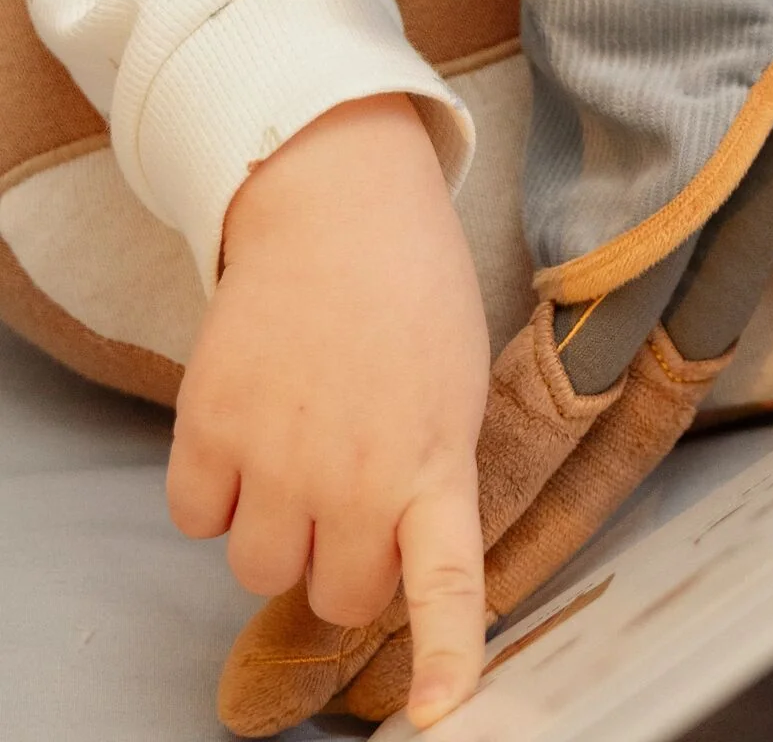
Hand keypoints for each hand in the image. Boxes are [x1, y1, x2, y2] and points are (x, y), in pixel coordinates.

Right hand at [168, 95, 490, 726]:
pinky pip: (194, 520)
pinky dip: (213, 492)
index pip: (446, 580)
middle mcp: (357, 473)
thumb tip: (401, 548)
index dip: (447, 653)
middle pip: (335, 596)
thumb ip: (431, 474)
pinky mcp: (208, 429)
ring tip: (298, 451)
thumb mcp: (455, 385)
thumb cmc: (413, 293)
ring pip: (258, 570)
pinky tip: (248, 429)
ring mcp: (277, 457)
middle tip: (351, 488)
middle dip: (342, 561)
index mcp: (436, 460)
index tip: (442, 713)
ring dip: (274, 531)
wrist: (341, 205)